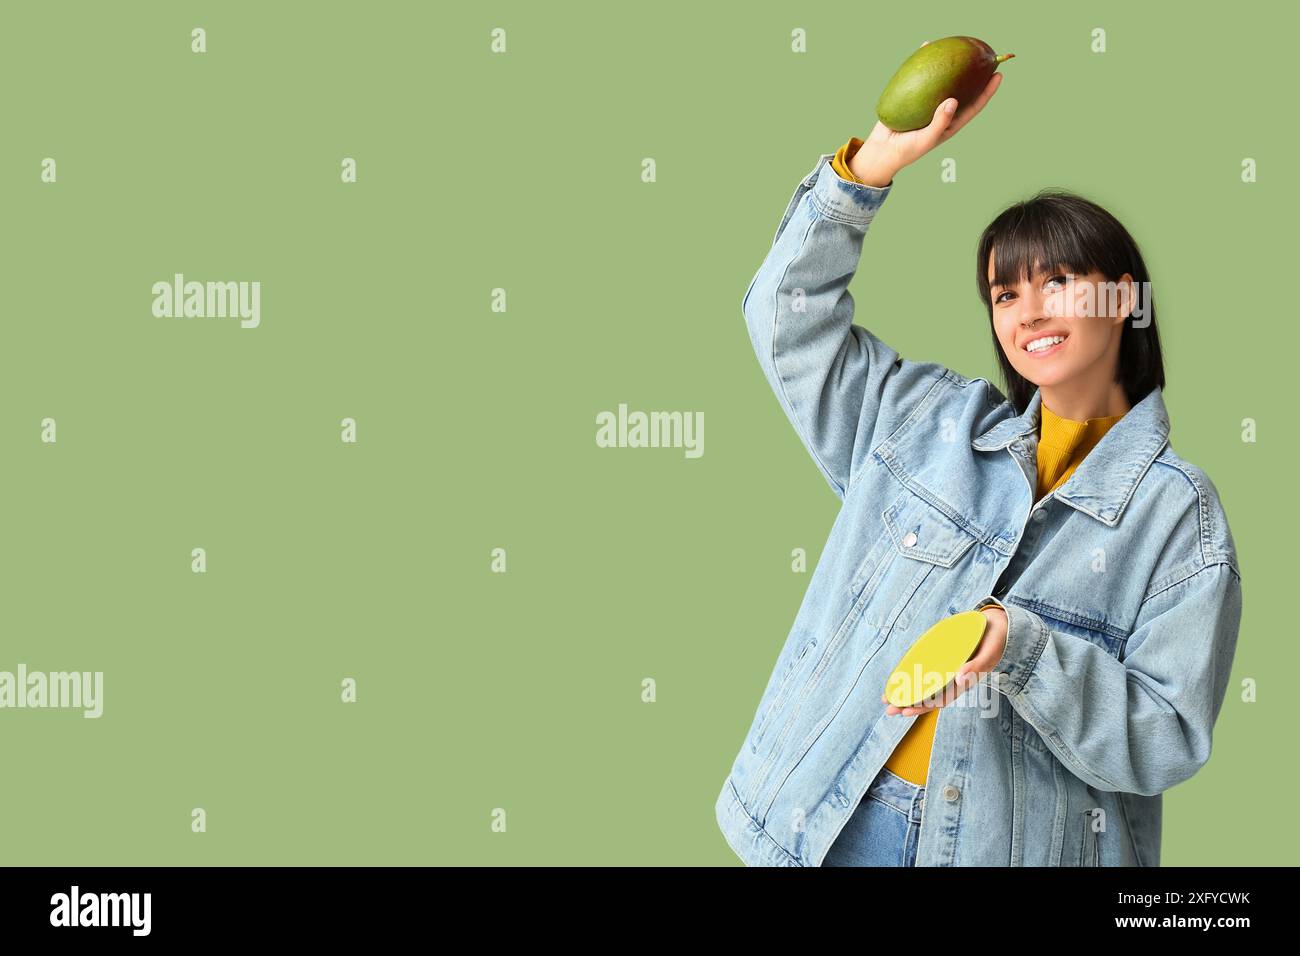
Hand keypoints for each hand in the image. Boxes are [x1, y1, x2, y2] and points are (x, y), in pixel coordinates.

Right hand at [849, 39, 1004, 186]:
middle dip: (974, 73)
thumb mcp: (926, 139)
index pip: (974, 105)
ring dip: (949, 64)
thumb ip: (940, 122)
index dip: (987, 91)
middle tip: (983, 56)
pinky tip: (926, 47)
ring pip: (943, 79)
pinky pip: (921, 76)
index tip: (998, 75)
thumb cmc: (906, 151)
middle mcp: (942, 110)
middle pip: (963, 88)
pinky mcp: (913, 96)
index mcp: (951, 123)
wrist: (882, 151)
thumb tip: (954, 99)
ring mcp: (928, 102)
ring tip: (957, 47)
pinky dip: (924, 63)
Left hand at [881, 605, 1008, 715]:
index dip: (923, 706)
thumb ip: (976, 667)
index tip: (906, 711)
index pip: (940, 699)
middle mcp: (953, 678)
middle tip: (888, 708)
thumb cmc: (995, 640)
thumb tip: (958, 678)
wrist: (998, 625)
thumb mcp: (989, 653)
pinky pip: (925, 670)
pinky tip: (898, 677)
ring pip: (924, 684)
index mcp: (964, 681)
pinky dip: (912, 675)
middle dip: (908, 703)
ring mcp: (947, 668)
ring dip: (906, 691)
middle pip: (929, 695)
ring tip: (886, 697)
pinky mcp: (943, 658)